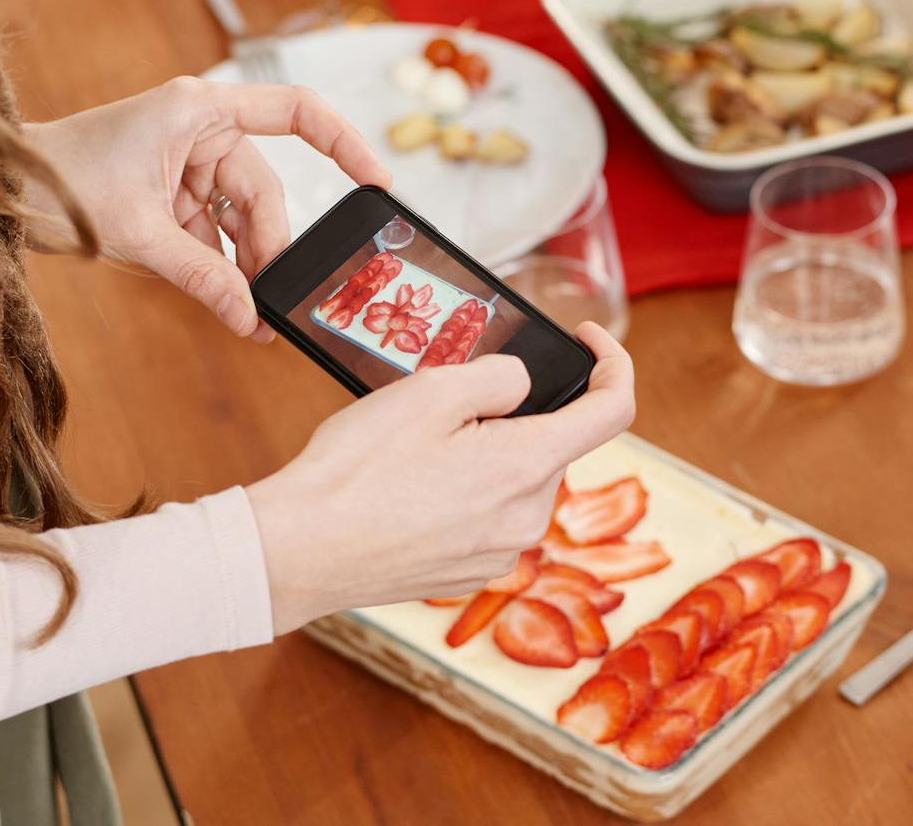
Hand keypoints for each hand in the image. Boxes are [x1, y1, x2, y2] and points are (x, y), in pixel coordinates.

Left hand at [24, 77, 390, 340]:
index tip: (378, 184)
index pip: (298, 111)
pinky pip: (214, 231)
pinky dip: (218, 265)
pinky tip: (223, 302)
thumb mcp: (137, 235)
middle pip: (265, 191)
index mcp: (200, 110)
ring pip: (242, 218)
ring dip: (243, 264)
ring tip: (246, 314)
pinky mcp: (173, 192)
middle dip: (268, 248)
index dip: (346, 143)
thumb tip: (250, 319)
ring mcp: (188, 161)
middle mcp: (201, 128)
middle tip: (270, 302)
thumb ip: (201, 276)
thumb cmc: (55, 182)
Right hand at [246, 324, 636, 634]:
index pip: (614, 410)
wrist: (298, 552)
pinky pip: (490, 515)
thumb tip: (523, 385)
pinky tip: (410, 487)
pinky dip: (466, 490)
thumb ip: (500, 376)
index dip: (612, 361)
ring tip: (417, 450)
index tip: (587, 338)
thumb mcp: (431, 391)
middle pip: (551, 443)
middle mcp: (528, 518)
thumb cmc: (356, 471)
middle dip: (514, 414)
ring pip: (518, 479)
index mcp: (529, 466)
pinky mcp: (472, 572)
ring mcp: (501, 552)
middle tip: (446, 405)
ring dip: (487, 453)